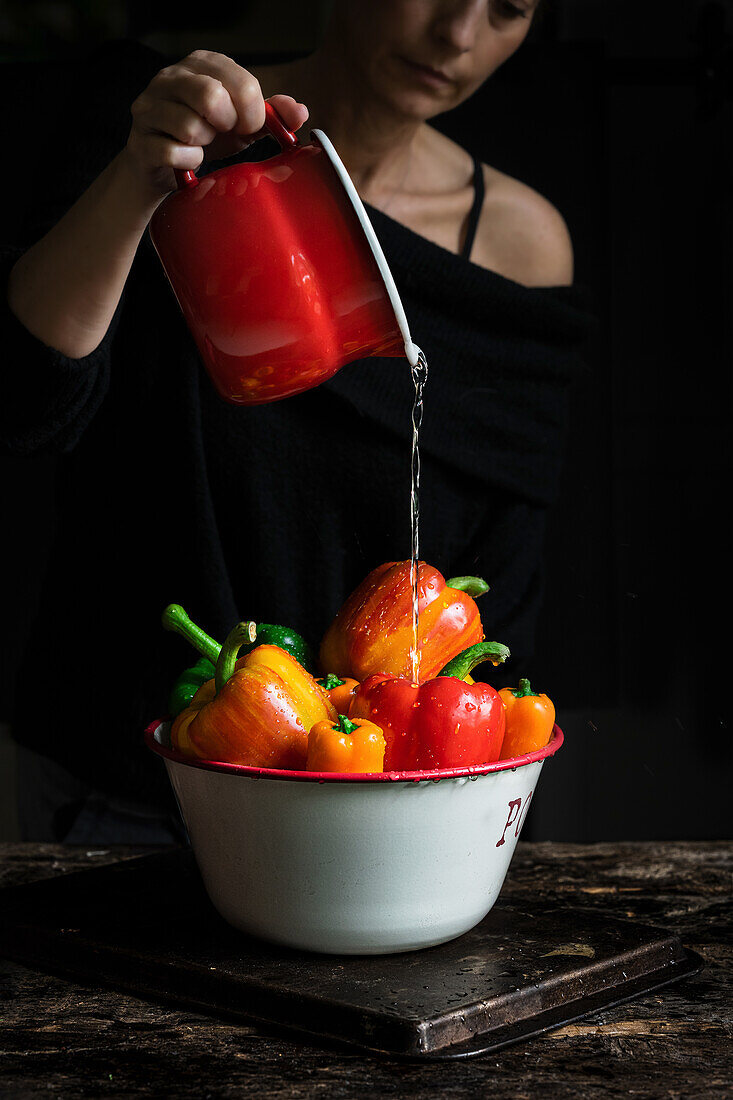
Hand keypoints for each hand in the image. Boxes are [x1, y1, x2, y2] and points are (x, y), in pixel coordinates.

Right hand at [122, 50, 308, 196]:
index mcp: (202, 64)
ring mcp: (150, 106)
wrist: (162, 169)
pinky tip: (186, 161)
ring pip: (190, 127)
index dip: (253, 114)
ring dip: (204, 145)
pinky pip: (172, 153)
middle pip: (210, 95)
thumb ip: (272, 114)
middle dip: (227, 125)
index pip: (242, 82)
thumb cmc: (205, 139)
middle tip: (223, 134)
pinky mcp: (139, 139)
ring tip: (200, 144)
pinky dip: (188, 164)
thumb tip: (300, 112)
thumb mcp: (242, 124)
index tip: (247, 127)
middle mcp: (171, 77)